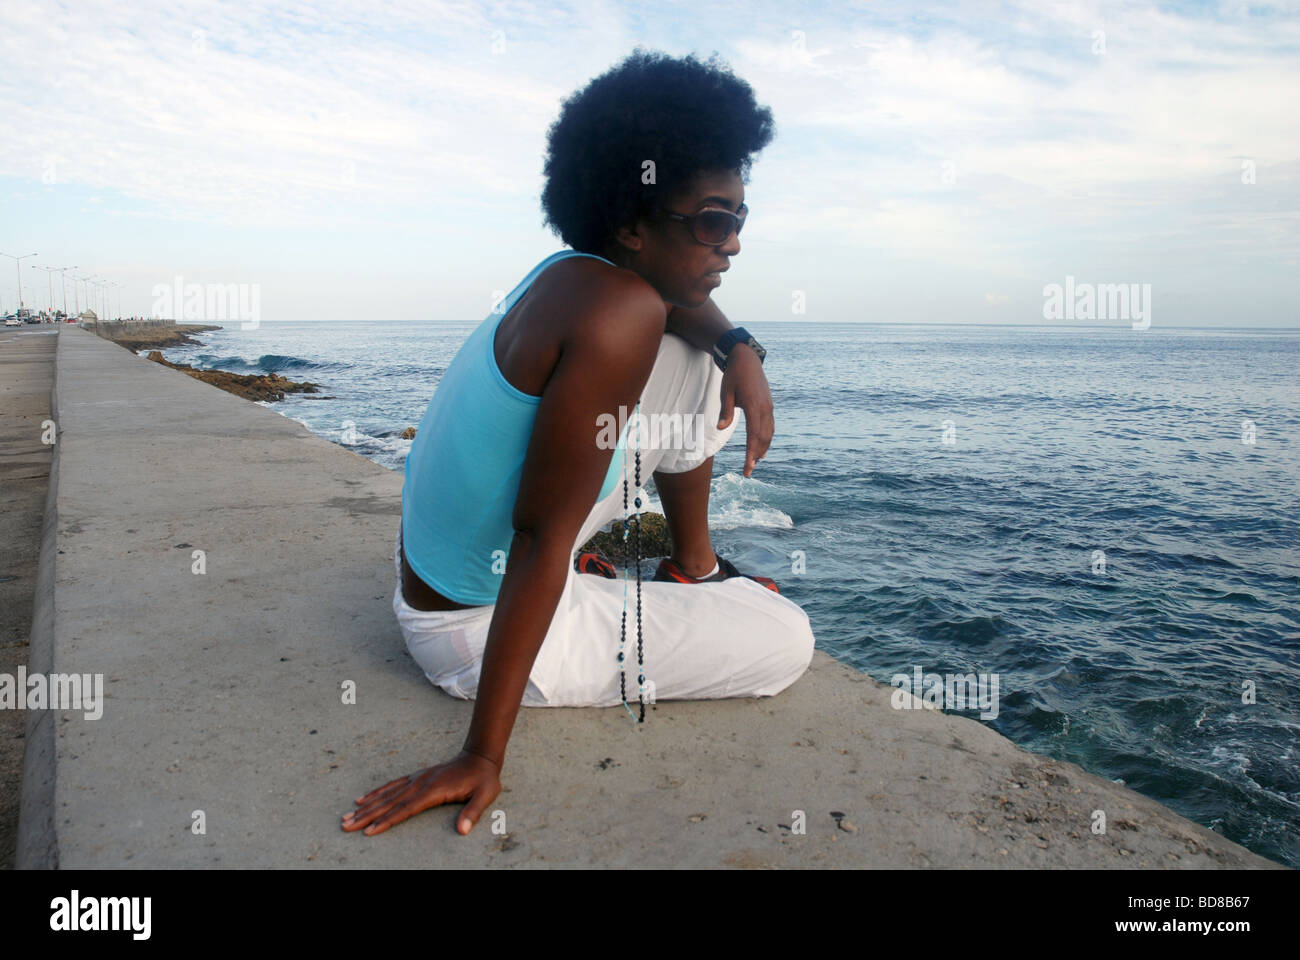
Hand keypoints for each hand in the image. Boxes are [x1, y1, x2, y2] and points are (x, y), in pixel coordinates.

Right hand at [341, 750, 501, 835]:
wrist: (480, 756)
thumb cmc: (483, 780)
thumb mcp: (485, 796)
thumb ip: (473, 812)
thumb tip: (463, 830)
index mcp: (434, 790)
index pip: (405, 809)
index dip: (386, 821)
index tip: (369, 831)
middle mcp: (420, 783)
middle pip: (389, 802)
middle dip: (366, 816)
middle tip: (345, 826)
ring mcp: (417, 779)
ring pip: (386, 794)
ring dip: (366, 806)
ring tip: (347, 816)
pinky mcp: (416, 777)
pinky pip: (391, 785)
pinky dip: (376, 793)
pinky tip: (363, 799)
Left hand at [717, 344, 772, 477]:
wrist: (747, 359)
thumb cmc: (733, 375)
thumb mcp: (725, 392)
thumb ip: (725, 411)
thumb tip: (721, 428)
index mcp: (753, 405)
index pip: (754, 435)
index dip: (751, 454)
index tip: (748, 468)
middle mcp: (765, 408)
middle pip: (763, 438)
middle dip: (756, 456)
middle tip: (748, 472)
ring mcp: (768, 407)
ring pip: (768, 433)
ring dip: (762, 448)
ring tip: (755, 463)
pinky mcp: (769, 405)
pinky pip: (770, 426)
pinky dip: (766, 439)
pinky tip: (761, 447)